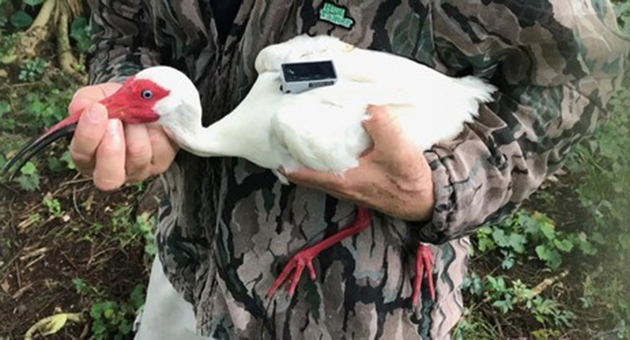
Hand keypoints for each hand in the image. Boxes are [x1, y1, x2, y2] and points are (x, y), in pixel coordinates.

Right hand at [68, 83, 178, 190]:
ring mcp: (138, 169)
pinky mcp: (160, 163)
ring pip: (138, 156)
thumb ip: (86, 100)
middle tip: (116, 121)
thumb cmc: (118, 103)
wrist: (148, 101)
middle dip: (111, 148)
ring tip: (138, 113)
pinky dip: (158, 129)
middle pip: (108, 178)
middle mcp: (112, 170)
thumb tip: (81, 106)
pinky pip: (160, 149)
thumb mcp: (100, 96)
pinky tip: (155, 120)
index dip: (88, 135)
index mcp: (88, 155)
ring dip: (138, 129)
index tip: (96, 110)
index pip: (81, 155)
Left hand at [284, 105, 434, 220]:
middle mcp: (342, 187)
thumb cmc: (409, 181)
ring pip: (321, 175)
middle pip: (308, 175)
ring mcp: (351, 188)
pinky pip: (337, 173)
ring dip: (312, 161)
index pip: (302, 174)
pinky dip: (330, 162)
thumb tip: (366, 106)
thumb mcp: (397, 149)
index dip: (285, 163)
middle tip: (286, 139)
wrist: (427, 201)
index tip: (273, 149)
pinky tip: (337, 147)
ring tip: (307, 140)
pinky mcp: (362, 185)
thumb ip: (380, 124)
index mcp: (342, 181)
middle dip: (295, 159)